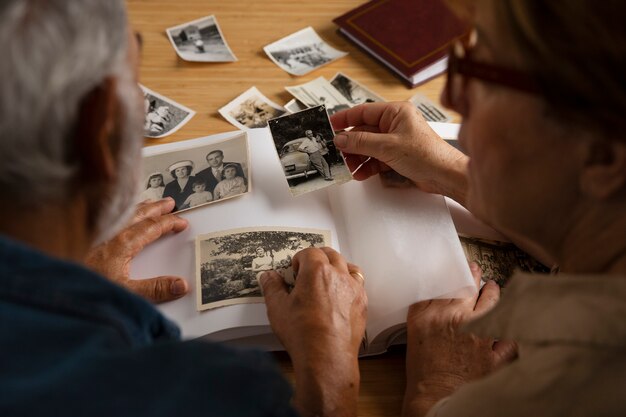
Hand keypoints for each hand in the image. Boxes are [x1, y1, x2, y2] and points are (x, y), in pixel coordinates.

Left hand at [85, 198, 189, 302]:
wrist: (51, 283)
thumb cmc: (83, 285)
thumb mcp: (126, 291)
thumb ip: (155, 289)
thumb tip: (180, 284)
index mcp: (123, 243)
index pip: (153, 227)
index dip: (169, 223)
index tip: (180, 222)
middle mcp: (110, 233)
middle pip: (139, 214)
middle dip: (157, 208)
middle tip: (169, 203)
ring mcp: (96, 232)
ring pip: (123, 212)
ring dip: (139, 206)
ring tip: (148, 202)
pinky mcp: (82, 234)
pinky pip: (107, 215)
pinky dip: (118, 211)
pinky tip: (116, 214)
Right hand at [260, 248, 366, 416]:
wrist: (326, 357)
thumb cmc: (303, 333)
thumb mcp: (278, 308)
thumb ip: (272, 287)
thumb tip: (268, 276)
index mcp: (317, 271)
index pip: (310, 252)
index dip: (300, 259)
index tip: (295, 270)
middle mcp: (339, 275)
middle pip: (331, 255)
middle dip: (319, 258)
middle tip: (308, 271)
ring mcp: (354, 289)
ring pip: (349, 267)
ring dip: (338, 268)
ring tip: (327, 280)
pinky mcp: (362, 304)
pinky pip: (359, 285)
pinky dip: (350, 285)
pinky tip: (340, 297)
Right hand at [331, 102, 467, 203]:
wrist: (445, 175)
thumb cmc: (427, 154)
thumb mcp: (387, 146)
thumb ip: (361, 142)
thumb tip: (340, 139)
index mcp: (396, 112)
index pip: (364, 111)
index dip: (345, 118)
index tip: (330, 125)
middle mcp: (395, 124)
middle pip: (364, 131)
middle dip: (350, 144)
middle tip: (337, 153)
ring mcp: (396, 140)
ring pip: (368, 146)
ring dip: (357, 157)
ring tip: (348, 167)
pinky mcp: (398, 156)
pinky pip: (376, 158)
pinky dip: (367, 166)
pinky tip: (361, 174)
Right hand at [402, 263, 516, 416]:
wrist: (434, 398)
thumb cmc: (423, 371)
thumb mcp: (415, 333)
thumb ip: (425, 311)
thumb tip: (437, 296)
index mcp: (432, 314)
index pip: (450, 284)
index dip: (461, 273)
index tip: (466, 269)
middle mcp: (456, 319)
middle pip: (472, 288)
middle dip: (478, 279)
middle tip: (480, 275)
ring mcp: (477, 335)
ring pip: (493, 304)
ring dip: (494, 295)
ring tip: (494, 291)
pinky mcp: (494, 353)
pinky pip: (510, 335)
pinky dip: (511, 329)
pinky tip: (510, 323)